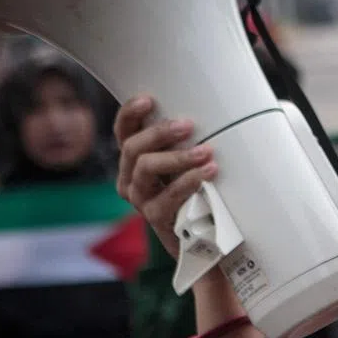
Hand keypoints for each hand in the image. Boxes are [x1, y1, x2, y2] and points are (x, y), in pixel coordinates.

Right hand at [114, 95, 216, 258]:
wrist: (208, 238)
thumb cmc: (201, 192)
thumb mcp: (191, 162)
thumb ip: (190, 140)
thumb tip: (213, 109)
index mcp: (136, 160)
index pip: (124, 131)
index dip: (130, 113)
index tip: (149, 99)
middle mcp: (131, 179)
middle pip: (133, 147)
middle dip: (160, 132)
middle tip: (188, 125)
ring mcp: (141, 200)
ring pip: (146, 168)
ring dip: (177, 156)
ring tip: (205, 152)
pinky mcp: (156, 218)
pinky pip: (168, 196)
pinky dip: (189, 181)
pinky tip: (208, 172)